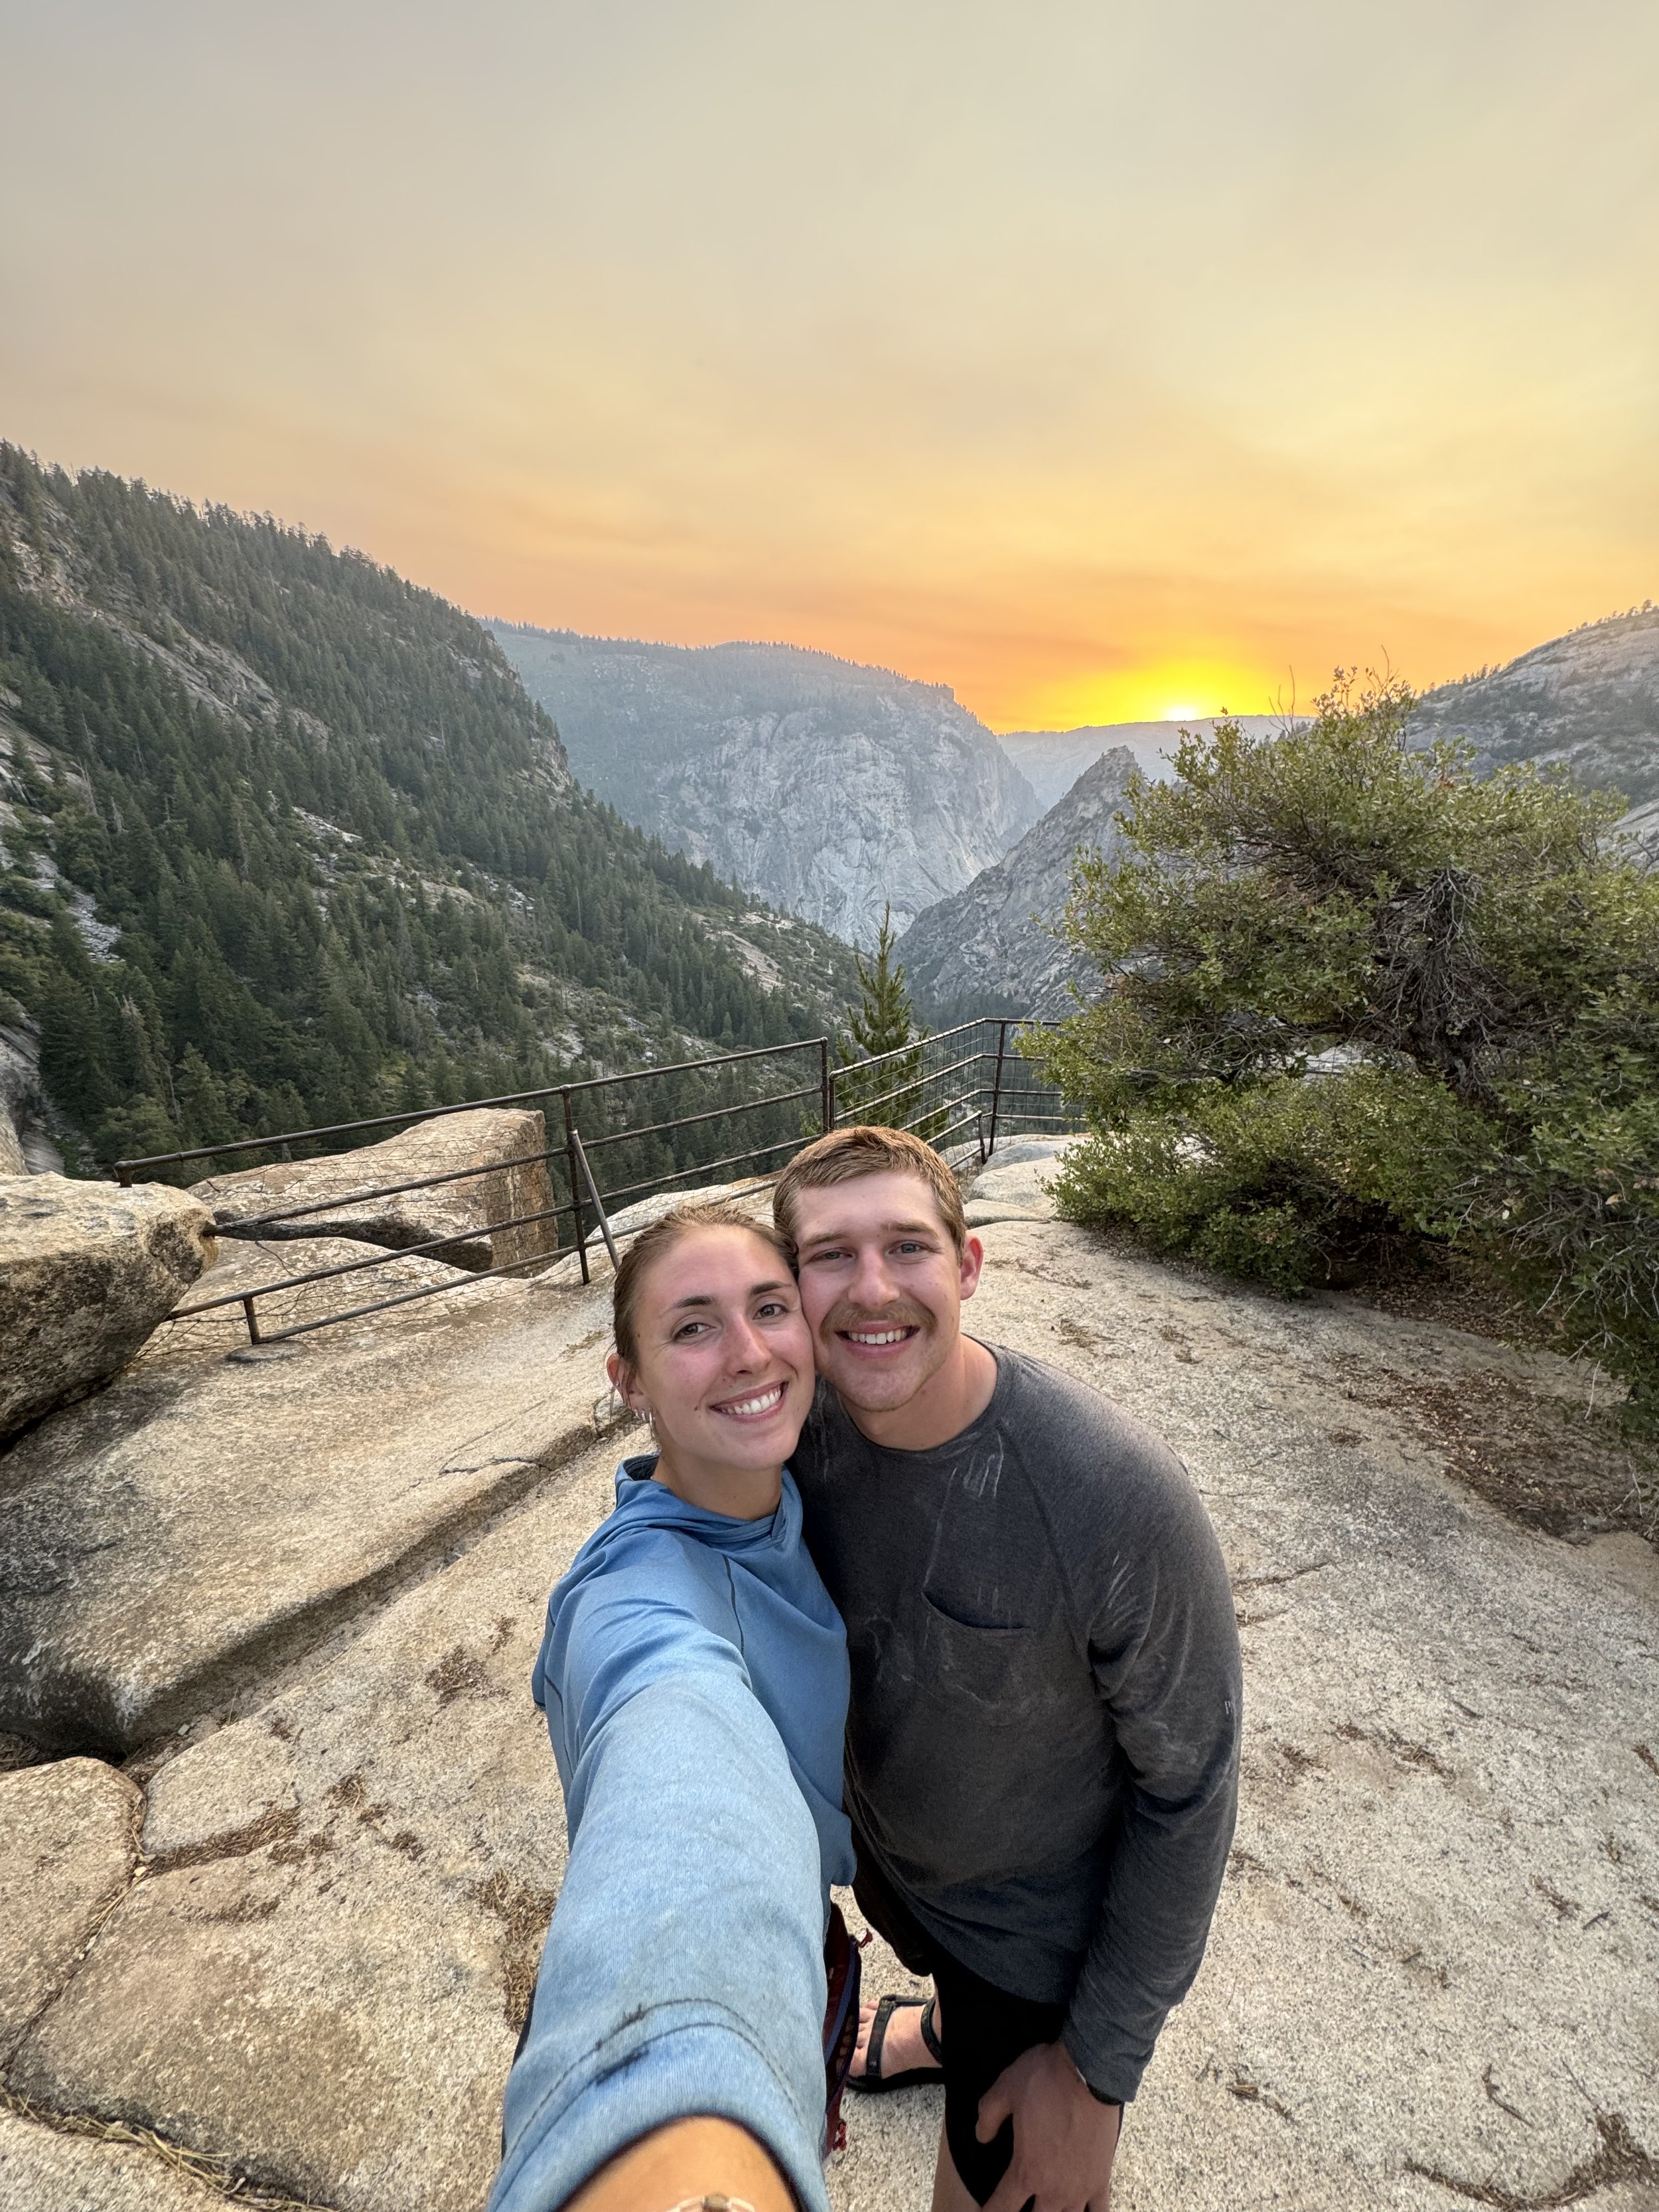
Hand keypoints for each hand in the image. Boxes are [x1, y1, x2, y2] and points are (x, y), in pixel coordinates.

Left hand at [975, 2040, 1120, 2211]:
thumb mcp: (1005, 2089)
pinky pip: (1099, 2211)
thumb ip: (988, 2116)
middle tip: (1018, 2205)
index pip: (1001, 2207)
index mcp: (1026, 2171)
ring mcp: (1080, 2187)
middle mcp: (1053, 2189)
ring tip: (1048, 2207)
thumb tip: (981, 2136)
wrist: (1089, 2071)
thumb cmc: (1047, 2080)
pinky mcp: (1101, 2178)